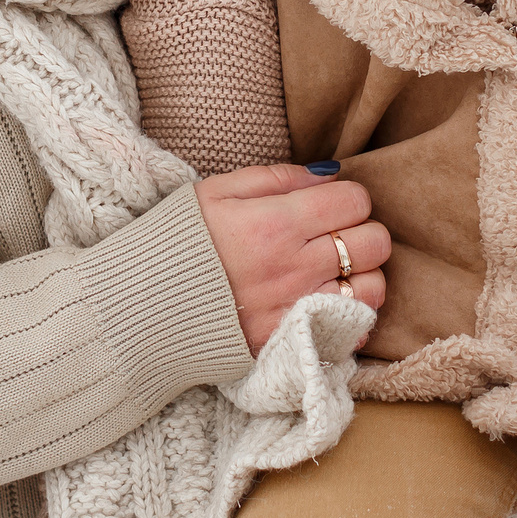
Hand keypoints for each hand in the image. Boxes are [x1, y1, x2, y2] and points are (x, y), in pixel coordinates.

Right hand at [196, 164, 390, 353]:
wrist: (142, 304)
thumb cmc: (180, 241)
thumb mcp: (218, 191)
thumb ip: (279, 178)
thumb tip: (329, 175)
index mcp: (275, 223)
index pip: (355, 200)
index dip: (350, 197)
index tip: (331, 205)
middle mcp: (293, 267)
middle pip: (374, 243)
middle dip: (362, 232)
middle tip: (336, 236)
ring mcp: (294, 309)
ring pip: (372, 289)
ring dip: (363, 276)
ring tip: (336, 272)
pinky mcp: (289, 342)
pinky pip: (349, 330)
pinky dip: (351, 315)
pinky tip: (330, 302)